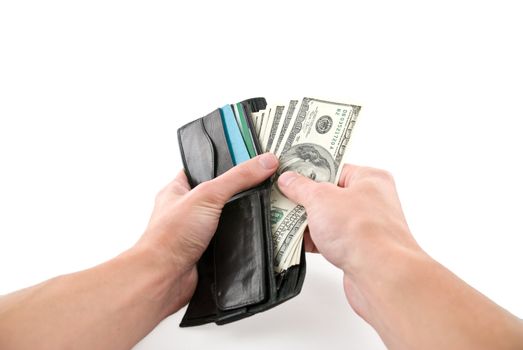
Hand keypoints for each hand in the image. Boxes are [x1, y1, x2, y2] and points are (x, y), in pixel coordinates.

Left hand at [136, 153, 278, 307]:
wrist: (163, 278)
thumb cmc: (168, 237)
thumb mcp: (207, 195)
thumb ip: (237, 178)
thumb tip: (264, 162)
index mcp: (179, 190)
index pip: (204, 168)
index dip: (226, 162)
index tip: (250, 157)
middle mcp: (187, 210)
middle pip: (220, 194)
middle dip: (240, 192)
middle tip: (262, 182)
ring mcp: (197, 232)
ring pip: (226, 219)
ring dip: (241, 218)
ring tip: (264, 207)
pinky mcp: (207, 252)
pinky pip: (230, 240)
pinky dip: (241, 239)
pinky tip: (253, 235)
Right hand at [277, 165, 422, 315]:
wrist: (382, 275)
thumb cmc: (366, 233)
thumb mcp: (321, 199)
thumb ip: (301, 187)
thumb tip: (289, 180)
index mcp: (370, 179)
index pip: (335, 168)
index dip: (310, 171)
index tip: (290, 173)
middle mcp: (371, 201)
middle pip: (329, 194)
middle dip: (304, 199)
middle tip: (282, 198)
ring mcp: (366, 227)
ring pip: (328, 219)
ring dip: (307, 222)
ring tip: (284, 220)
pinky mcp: (358, 250)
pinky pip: (330, 240)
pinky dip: (314, 240)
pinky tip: (296, 241)